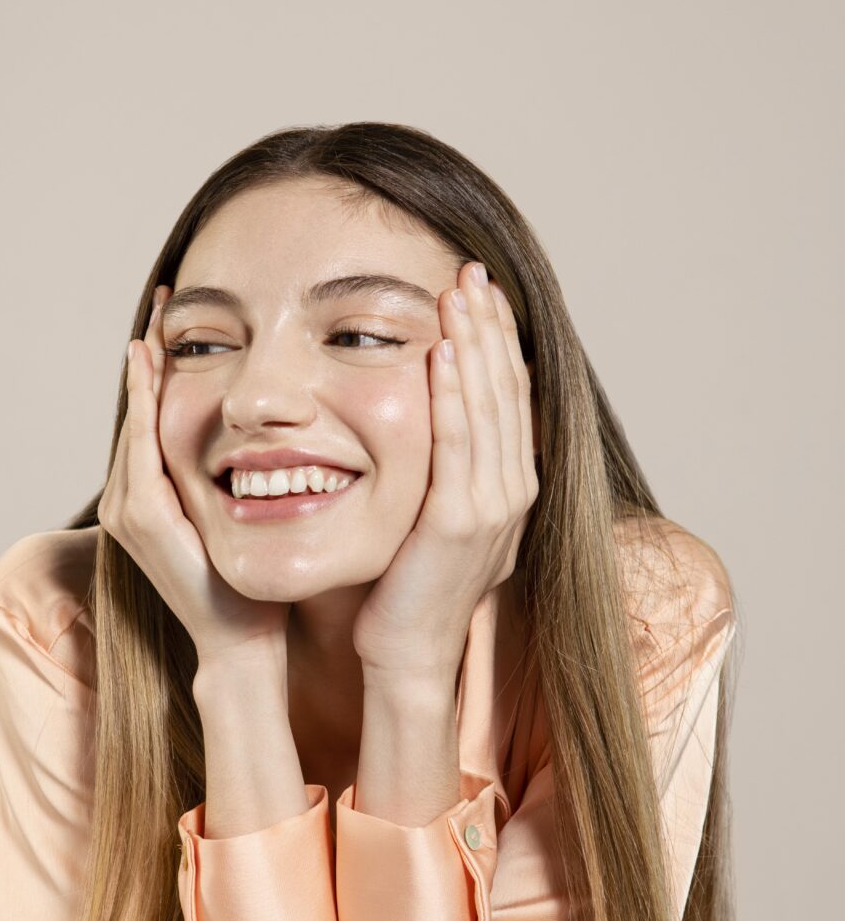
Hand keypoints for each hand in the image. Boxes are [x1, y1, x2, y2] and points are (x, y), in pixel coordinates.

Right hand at [98, 286, 290, 667]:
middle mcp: (133, 500)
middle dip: (151, 353)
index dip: (165, 368)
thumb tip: (287, 433)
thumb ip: (248, 478)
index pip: (157, 417)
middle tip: (166, 297)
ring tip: (159, 315)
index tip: (179, 318)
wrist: (244, 641)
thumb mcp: (252, 518)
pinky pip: (142, 442)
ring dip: (146, 366)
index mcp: (157, 497)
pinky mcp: (143, 517)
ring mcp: (132, 509)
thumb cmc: (256, 586)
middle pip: (141, 409)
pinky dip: (145, 399)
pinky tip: (151, 359)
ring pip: (138, 418)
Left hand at [351, 261, 537, 677]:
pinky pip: (459, 447)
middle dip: (490, 326)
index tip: (478, 290)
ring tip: (458, 293)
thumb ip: (448, 466)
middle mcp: (514, 491)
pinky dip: (452, 397)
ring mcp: (493, 508)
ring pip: (490, 409)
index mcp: (513, 485)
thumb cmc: (407, 584)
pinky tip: (440, 356)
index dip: (498, 338)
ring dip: (474, 345)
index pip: (512, 394)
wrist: (406, 650)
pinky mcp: (460, 524)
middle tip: (470, 270)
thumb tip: (440, 412)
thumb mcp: (438, 514)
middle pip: (509, 389)